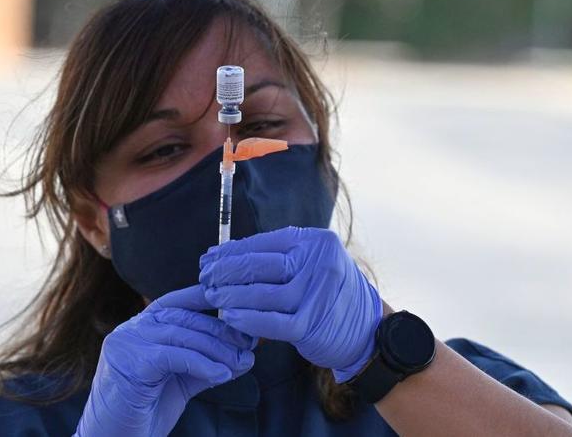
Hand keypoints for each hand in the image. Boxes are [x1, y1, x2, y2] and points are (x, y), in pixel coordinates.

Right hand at [74, 285, 256, 436]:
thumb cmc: (145, 411)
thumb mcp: (181, 380)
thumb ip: (206, 363)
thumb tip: (245, 355)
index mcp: (142, 326)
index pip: (178, 303)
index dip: (207, 300)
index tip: (238, 307)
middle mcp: (131, 328)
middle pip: (185, 319)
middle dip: (221, 331)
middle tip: (249, 345)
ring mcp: (127, 342)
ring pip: (182, 335)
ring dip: (217, 350)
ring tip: (241, 362)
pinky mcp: (130, 362)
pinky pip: (174, 356)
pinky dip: (202, 364)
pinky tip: (222, 375)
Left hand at [199, 226, 382, 382]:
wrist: (367, 330)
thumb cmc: (328, 295)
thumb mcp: (311, 266)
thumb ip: (278, 259)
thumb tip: (226, 257)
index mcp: (315, 242)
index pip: (263, 243)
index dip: (231, 251)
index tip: (208, 259)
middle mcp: (318, 262)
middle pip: (259, 265)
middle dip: (225, 271)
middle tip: (204, 278)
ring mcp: (317, 294)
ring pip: (262, 293)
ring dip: (231, 295)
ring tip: (213, 296)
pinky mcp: (313, 324)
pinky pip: (271, 322)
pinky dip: (247, 320)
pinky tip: (230, 317)